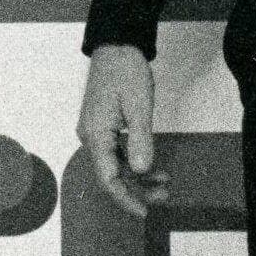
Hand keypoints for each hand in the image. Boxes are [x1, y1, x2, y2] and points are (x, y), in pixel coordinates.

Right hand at [78, 44, 165, 216]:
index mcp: (96, 134)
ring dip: (138, 177)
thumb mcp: (139, 106)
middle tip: (164, 196)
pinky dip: (134, 162)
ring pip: (115, 165)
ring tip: (164, 183)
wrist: (116, 43)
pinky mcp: (103, 125)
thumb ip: (140, 140)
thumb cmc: (125, 70)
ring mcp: (96, 131)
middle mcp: (91, 136)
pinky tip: (153, 167)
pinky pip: (116, 152)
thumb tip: (140, 171)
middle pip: (111, 175)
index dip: (125, 198)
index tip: (144, 212)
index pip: (108, 177)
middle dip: (137, 190)